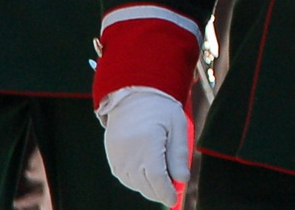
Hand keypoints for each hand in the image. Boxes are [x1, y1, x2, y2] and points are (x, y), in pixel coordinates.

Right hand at [99, 87, 189, 206]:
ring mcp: (117, 156)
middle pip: (144, 184)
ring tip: (161, 182)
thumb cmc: (160, 108)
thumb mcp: (178, 126)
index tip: (174, 199)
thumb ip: (179, 154)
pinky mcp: (112, 157)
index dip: (165, 191)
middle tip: (171, 192)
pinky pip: (124, 177)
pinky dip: (136, 181)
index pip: (156, 178)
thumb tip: (182, 180)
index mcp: (147, 144)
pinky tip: (147, 176)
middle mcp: (129, 153)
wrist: (133, 96)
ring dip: (148, 187)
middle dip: (158, 192)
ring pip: (134, 183)